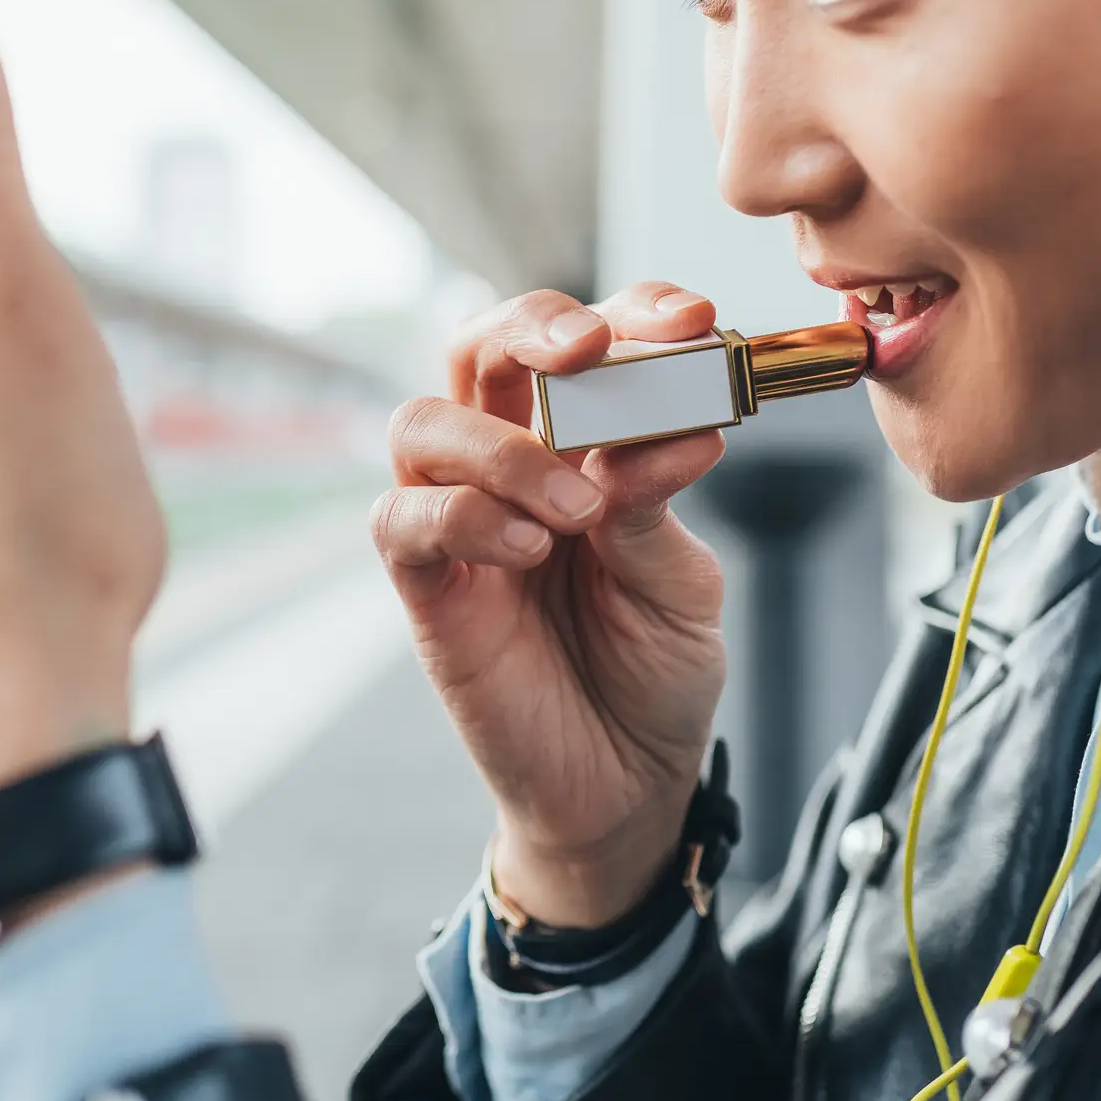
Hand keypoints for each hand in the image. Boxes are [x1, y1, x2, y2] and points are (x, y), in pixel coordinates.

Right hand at [372, 285, 728, 926]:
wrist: (624, 786)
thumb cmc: (652, 672)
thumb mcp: (683, 587)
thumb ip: (659, 508)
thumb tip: (679, 428)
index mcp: (584, 444)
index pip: (587, 344)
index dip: (632, 314)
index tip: (695, 322)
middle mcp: (512, 464)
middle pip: (480, 347)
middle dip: (534, 328)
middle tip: (592, 352)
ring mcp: (460, 523)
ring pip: (424, 425)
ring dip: (504, 447)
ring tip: (579, 509)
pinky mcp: (426, 589)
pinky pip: (405, 521)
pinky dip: (466, 517)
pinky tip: (531, 549)